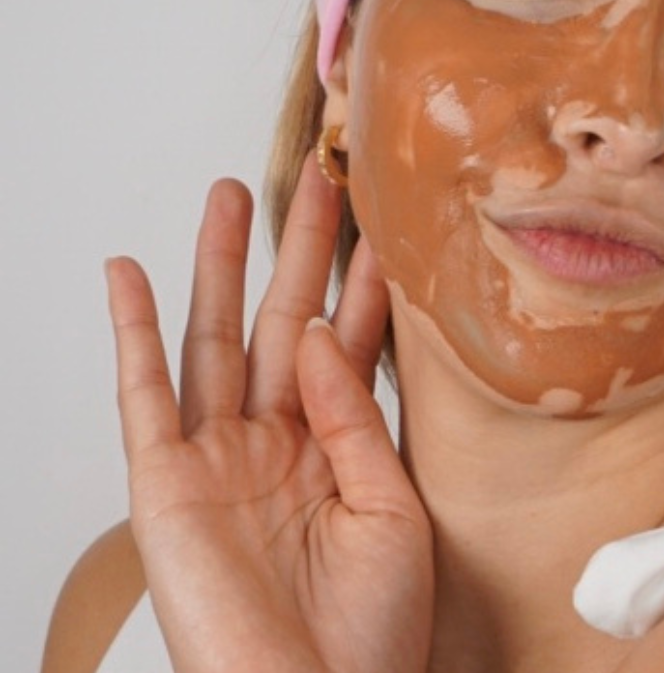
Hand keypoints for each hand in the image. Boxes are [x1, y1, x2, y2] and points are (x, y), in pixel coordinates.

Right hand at [108, 161, 432, 672]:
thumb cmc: (367, 631)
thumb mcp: (393, 511)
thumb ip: (357, 419)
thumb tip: (323, 335)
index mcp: (338, 453)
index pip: (352, 348)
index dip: (367, 285)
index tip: (388, 222)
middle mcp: (275, 445)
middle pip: (286, 324)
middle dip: (300, 251)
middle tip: (322, 177)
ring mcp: (217, 459)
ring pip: (216, 338)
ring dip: (220, 264)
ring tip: (230, 190)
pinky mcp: (164, 483)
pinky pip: (143, 392)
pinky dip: (131, 329)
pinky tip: (128, 270)